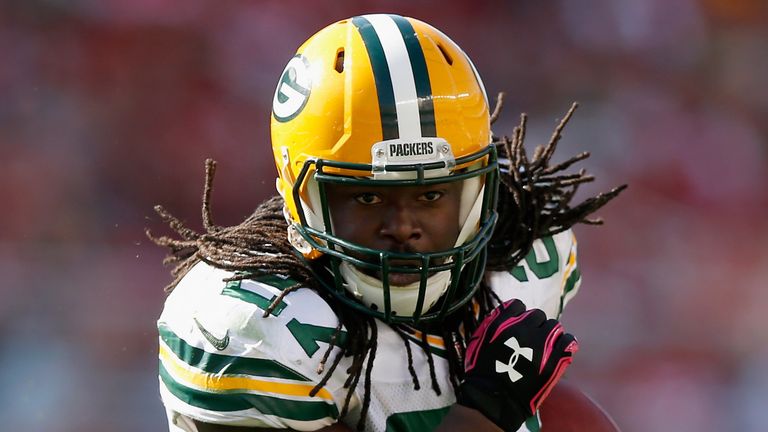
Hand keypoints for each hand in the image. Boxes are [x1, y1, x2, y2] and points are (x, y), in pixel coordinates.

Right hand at [457, 299, 577, 431]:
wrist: (495, 398)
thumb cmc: (481, 372)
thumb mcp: (477, 342)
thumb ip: (490, 323)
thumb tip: (503, 313)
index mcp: (504, 323)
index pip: (518, 306)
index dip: (518, 315)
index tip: (518, 324)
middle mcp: (524, 328)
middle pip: (537, 315)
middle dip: (535, 325)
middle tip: (532, 338)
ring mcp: (541, 342)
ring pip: (554, 325)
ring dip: (550, 333)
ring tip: (546, 345)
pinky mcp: (555, 358)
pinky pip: (568, 340)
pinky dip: (565, 342)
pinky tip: (561, 349)